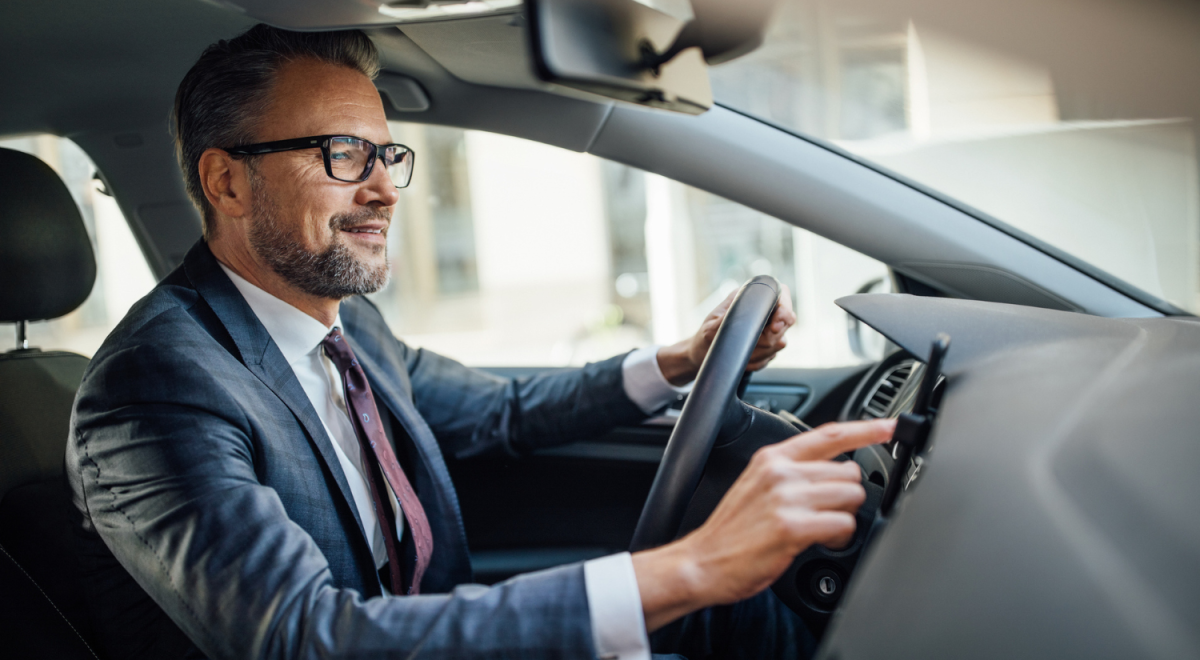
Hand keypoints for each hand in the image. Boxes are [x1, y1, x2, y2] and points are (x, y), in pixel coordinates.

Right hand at [631, 418, 894, 630]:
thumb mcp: (757, 487)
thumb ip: (793, 473)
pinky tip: (820, 542)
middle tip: (826, 515)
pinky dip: (840, 537)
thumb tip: (835, 473)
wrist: (702, 562)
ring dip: (845, 517)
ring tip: (821, 530)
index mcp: (772, 458)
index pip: (829, 435)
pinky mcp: (793, 526)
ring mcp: (786, 498)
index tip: (890, 427)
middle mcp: (781, 472)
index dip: (865, 429)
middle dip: (846, 497)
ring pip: (851, 496)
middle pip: (849, 472)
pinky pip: (844, 524)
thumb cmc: (732, 532)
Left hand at [657, 284, 796, 385]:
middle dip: (768, 339)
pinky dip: (757, 361)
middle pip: (785, 322)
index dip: (784, 310)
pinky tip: (742, 359)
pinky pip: (772, 356)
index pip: (781, 295)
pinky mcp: (768, 345)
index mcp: (750, 298)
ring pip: (780, 342)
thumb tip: (753, 312)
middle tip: (749, 346)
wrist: (702, 357)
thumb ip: (734, 318)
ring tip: (739, 352)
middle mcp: (762, 310)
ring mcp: (767, 328)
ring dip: (760, 353)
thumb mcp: (713, 328)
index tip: (775, 328)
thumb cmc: (705, 339)